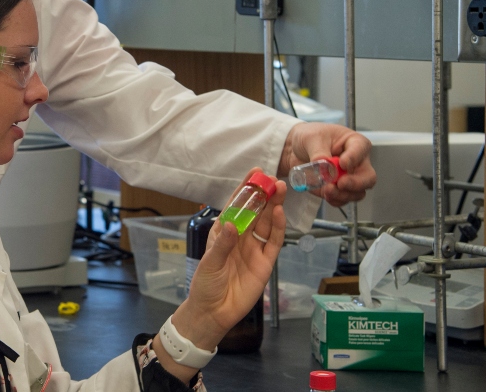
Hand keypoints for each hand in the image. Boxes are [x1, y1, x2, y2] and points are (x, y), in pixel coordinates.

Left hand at [152, 170, 284, 384]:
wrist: (214, 312)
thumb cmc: (206, 284)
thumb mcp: (210, 262)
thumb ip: (223, 245)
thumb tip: (233, 225)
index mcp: (224, 232)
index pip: (236, 206)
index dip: (245, 189)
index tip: (254, 173)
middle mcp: (241, 237)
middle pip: (255, 211)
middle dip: (264, 194)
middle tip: (273, 179)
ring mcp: (254, 249)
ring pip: (266, 223)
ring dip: (273, 206)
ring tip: (280, 189)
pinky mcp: (265, 263)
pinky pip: (273, 242)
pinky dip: (277, 228)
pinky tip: (279, 213)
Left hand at [278, 122, 374, 205]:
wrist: (295, 150)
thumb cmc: (309, 137)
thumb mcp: (311, 138)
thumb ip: (318, 151)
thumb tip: (323, 164)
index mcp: (355, 143)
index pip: (361, 150)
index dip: (354, 158)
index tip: (343, 163)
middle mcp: (357, 162)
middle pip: (368, 178)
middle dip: (355, 183)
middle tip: (340, 183)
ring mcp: (350, 178)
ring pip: (357, 193)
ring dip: (343, 194)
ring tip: (327, 190)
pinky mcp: (339, 190)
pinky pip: (343, 200)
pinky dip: (335, 200)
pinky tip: (326, 195)